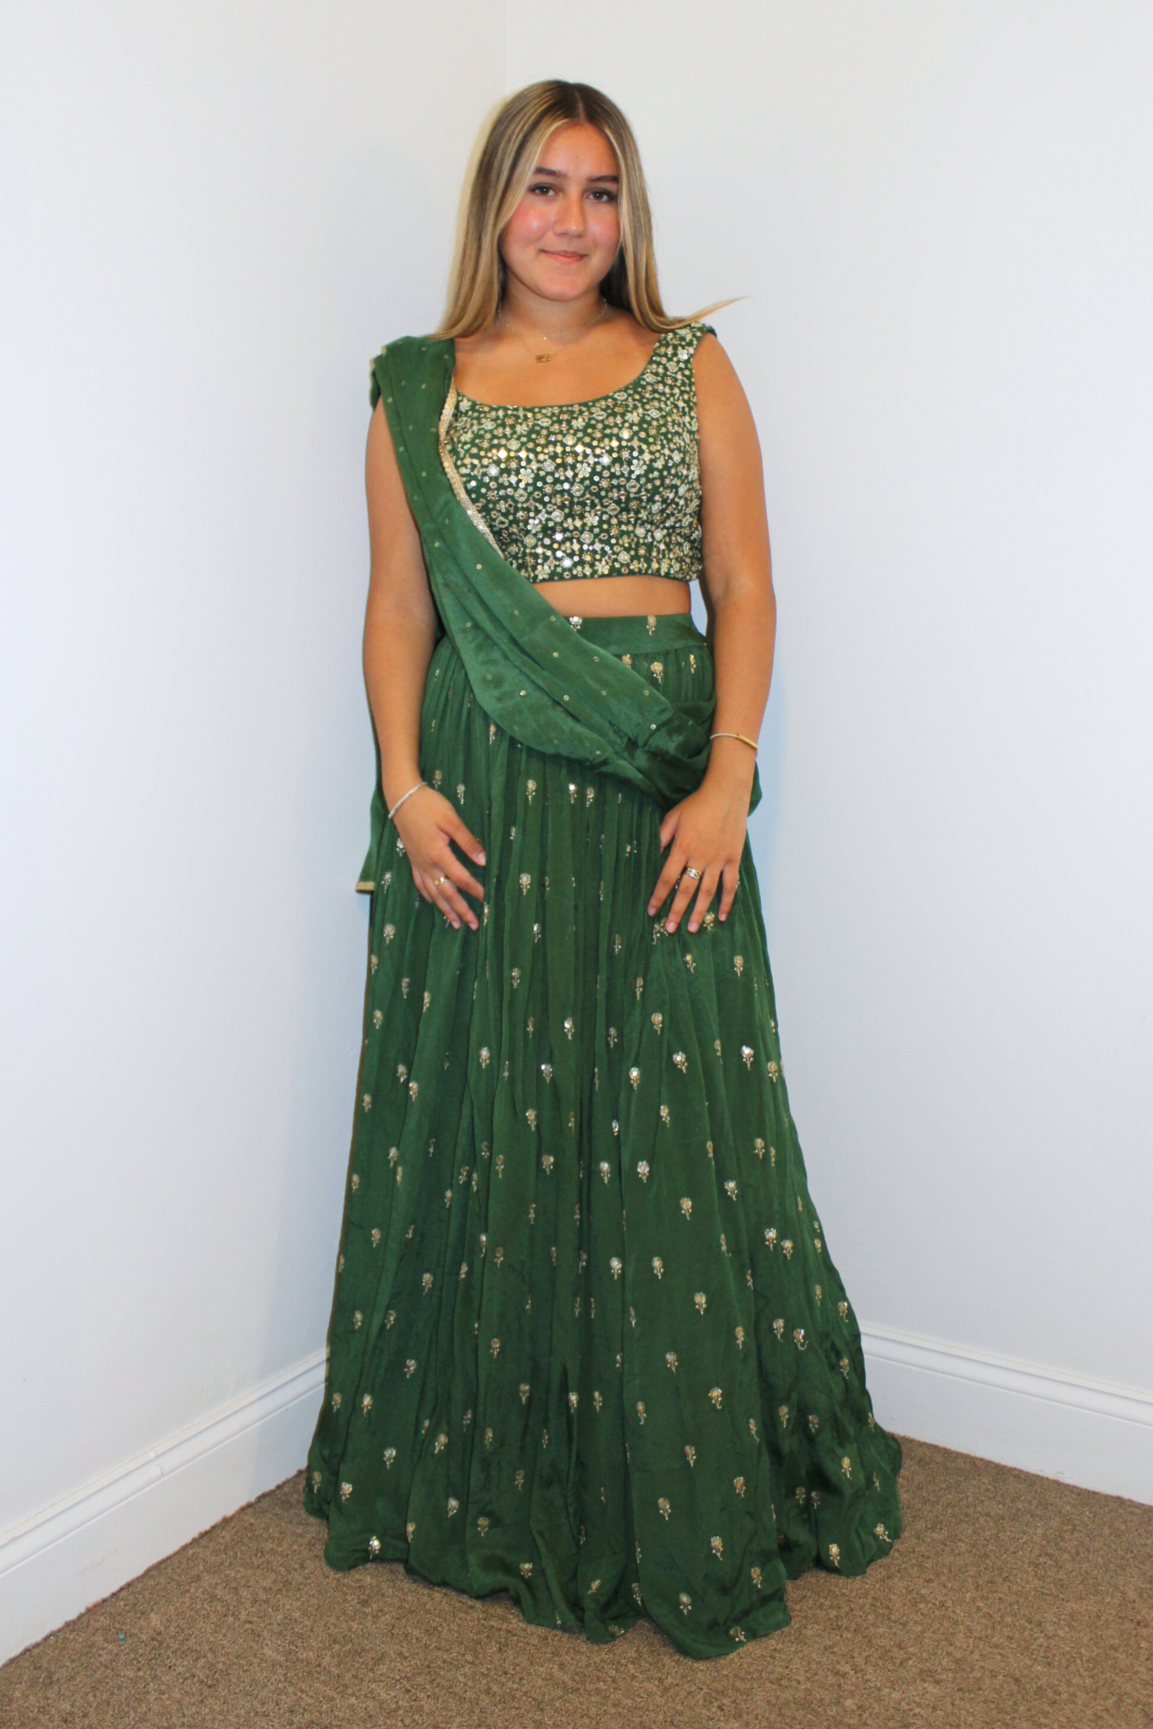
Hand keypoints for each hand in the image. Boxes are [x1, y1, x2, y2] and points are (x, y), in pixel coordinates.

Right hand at [394, 786, 485, 930]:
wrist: (402, 798)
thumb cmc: (428, 805)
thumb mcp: (451, 820)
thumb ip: (467, 841)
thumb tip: (483, 860)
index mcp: (438, 854)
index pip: (460, 878)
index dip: (474, 890)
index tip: (486, 900)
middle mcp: (427, 864)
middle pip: (446, 892)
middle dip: (461, 909)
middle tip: (473, 925)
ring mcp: (418, 863)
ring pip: (433, 892)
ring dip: (445, 909)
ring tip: (456, 923)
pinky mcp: (412, 859)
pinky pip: (419, 883)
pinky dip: (427, 895)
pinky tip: (432, 902)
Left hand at [646, 770, 748, 933]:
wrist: (727, 793)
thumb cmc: (697, 804)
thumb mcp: (673, 816)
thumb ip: (662, 837)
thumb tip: (651, 854)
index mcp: (682, 847)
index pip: (667, 878)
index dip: (658, 896)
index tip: (652, 911)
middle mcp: (699, 857)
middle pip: (686, 890)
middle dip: (676, 911)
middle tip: (670, 929)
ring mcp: (718, 860)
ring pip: (707, 892)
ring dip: (699, 912)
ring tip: (692, 929)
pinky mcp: (733, 859)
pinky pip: (730, 885)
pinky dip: (726, 901)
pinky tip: (721, 916)